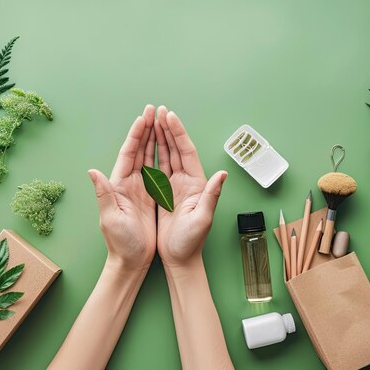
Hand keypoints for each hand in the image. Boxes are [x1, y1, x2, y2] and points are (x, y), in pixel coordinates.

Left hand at [88, 105, 156, 269]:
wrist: (131, 261)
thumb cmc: (120, 243)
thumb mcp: (110, 218)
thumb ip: (103, 194)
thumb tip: (92, 171)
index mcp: (119, 185)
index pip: (128, 153)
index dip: (136, 135)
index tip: (143, 117)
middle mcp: (129, 183)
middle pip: (139, 150)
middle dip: (146, 129)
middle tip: (154, 110)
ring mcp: (140, 189)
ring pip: (148, 157)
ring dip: (154, 139)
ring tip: (161, 121)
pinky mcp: (151, 197)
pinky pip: (157, 171)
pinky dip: (161, 156)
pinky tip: (166, 146)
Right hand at [154, 106, 226, 267]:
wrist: (179, 259)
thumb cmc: (191, 242)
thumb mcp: (203, 219)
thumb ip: (211, 196)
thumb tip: (222, 174)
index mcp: (196, 184)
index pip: (186, 151)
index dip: (178, 133)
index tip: (169, 116)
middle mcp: (186, 181)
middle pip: (175, 149)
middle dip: (167, 129)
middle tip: (158, 110)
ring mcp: (174, 186)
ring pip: (166, 155)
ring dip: (159, 137)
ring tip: (152, 120)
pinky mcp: (163, 193)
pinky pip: (157, 168)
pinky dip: (152, 153)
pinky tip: (146, 143)